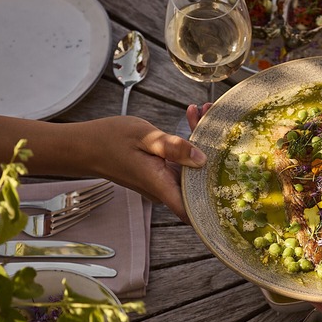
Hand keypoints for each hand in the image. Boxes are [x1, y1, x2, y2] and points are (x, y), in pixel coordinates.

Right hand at [81, 104, 209, 221]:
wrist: (86, 146)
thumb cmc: (109, 140)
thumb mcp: (144, 136)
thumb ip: (173, 147)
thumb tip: (201, 159)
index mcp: (161, 184)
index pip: (193, 210)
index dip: (214, 206)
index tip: (235, 188)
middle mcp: (164, 189)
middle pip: (199, 180)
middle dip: (214, 151)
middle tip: (216, 119)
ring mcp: (162, 182)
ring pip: (192, 167)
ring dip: (201, 141)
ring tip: (203, 111)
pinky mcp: (160, 173)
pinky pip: (181, 161)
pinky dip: (188, 142)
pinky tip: (191, 118)